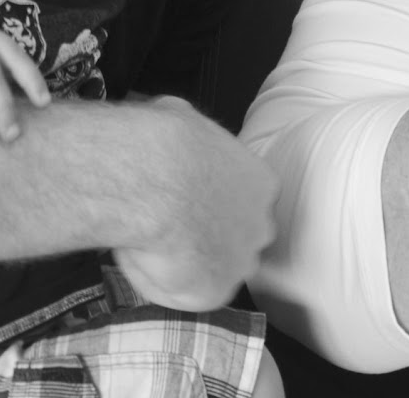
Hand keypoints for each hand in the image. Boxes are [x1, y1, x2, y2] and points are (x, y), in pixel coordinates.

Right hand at [112, 96, 278, 311]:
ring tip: (153, 245)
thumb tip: (171, 120)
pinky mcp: (217, 292)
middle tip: (171, 227)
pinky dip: (166, 283)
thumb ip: (187, 132)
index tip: (186, 200)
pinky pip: (189, 294)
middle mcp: (262, 224)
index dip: (214, 201)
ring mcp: (243, 261)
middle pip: (240, 237)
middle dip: (210, 235)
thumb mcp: (180, 114)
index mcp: (263, 183)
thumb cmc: (164, 144)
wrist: (152, 181)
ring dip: (191, 261)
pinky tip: (146, 261)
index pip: (244, 199)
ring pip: (217, 267)